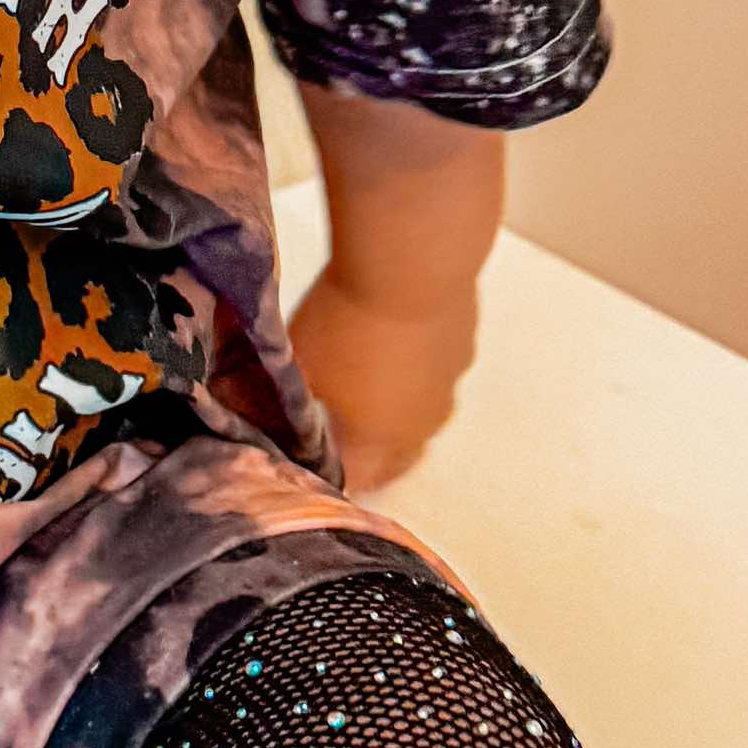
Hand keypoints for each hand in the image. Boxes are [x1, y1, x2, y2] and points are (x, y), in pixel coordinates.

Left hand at [290, 266, 481, 499]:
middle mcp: (419, 426)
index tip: (317, 468)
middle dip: (373, 460)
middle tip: (348, 445)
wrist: (412, 267)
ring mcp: (448, 387)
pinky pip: (437, 377)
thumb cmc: (345, 321)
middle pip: (398, 459)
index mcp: (376, 440)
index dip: (335, 476)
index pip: (357, 479)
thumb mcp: (301, 364)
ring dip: (399, 416)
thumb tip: (284, 413)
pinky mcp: (463, 350)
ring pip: (423, 418)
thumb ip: (295, 400)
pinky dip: (418, 375)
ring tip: (374, 392)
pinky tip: (400, 348)